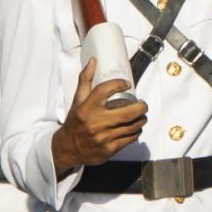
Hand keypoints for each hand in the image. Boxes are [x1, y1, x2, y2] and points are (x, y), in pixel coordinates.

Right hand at [49, 57, 146, 172]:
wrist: (67, 148)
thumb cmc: (75, 122)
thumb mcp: (77, 101)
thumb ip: (85, 80)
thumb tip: (93, 61)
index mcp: (86, 109)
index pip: (104, 90)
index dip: (118, 84)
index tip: (127, 84)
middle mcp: (95, 123)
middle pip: (127, 113)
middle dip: (141, 107)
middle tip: (143, 104)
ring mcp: (103, 137)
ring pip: (131, 127)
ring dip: (141, 120)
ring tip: (141, 116)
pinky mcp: (109, 149)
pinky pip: (129, 139)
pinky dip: (135, 132)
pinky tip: (135, 128)